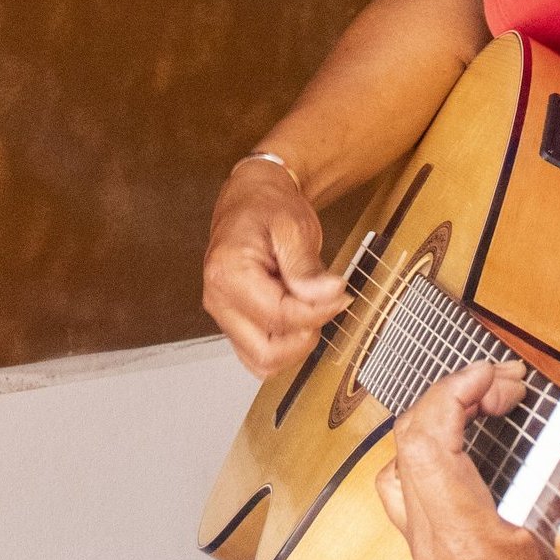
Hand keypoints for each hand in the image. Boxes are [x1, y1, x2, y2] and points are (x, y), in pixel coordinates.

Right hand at [200, 158, 346, 377]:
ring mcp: (224, 314)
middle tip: (324, 306)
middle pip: (265, 352)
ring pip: (262, 361)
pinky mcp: (234, 322)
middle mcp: (218, 299)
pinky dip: (284, 346)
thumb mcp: (294, 227)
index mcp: (228, 273)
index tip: (340, 295)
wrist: (252, 199)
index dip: (317, 312)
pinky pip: (259, 354)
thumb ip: (307, 267)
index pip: (278, 316)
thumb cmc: (267, 207)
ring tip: (309, 308)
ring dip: (295, 346)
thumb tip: (329, 294)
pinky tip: (299, 317)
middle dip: (303, 337)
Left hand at [377, 364, 559, 559]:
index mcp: (474, 545)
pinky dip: (441, 461)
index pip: (425, 443)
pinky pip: (414, 500)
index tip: (500, 374)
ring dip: (443, 429)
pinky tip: (491, 452)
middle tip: (511, 390)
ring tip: (497, 415)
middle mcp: (441, 555)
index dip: (454, 390)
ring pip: (402, 472)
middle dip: (457, 399)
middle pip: (409, 445)